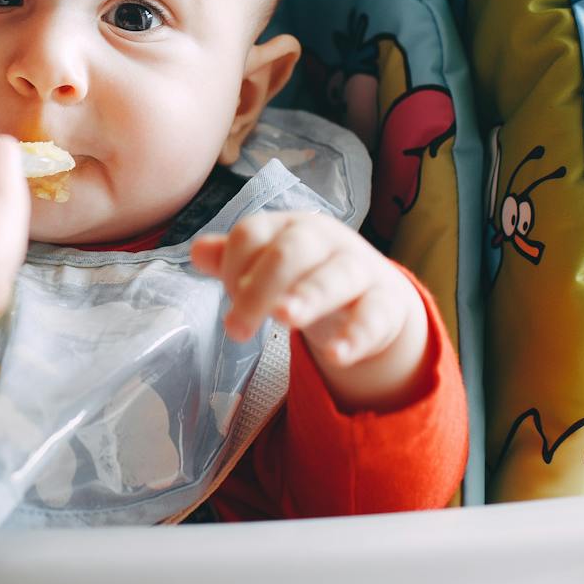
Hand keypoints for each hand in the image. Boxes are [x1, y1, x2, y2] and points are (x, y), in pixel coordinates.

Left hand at [190, 211, 430, 409]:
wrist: (375, 294)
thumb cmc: (308, 275)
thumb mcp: (270, 266)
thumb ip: (233, 261)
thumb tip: (197, 252)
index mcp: (288, 227)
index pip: (252, 234)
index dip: (233, 267)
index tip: (229, 298)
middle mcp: (324, 240)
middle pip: (290, 252)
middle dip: (260, 287)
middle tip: (236, 328)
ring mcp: (358, 268)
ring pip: (336, 276)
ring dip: (308, 296)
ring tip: (284, 318)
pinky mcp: (386, 303)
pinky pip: (373, 316)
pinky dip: (356, 336)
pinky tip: (337, 356)